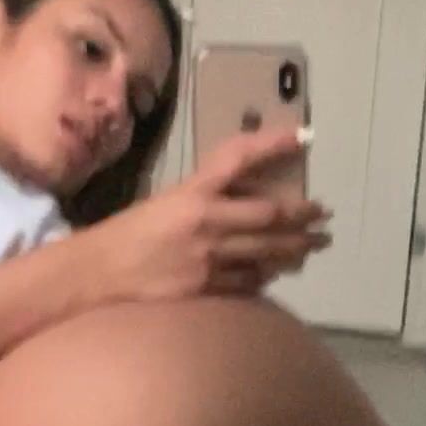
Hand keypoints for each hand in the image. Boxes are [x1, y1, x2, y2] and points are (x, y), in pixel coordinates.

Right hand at [91, 127, 332, 301]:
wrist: (101, 271)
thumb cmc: (134, 232)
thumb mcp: (170, 200)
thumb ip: (209, 196)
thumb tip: (250, 194)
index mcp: (193, 192)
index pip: (239, 160)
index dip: (272, 146)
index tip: (302, 137)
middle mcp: (205, 221)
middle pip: (269, 215)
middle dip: (303, 215)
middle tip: (324, 214)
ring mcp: (207, 258)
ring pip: (266, 251)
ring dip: (297, 247)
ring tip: (315, 243)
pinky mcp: (206, 288)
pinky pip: (249, 280)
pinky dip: (269, 273)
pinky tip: (281, 269)